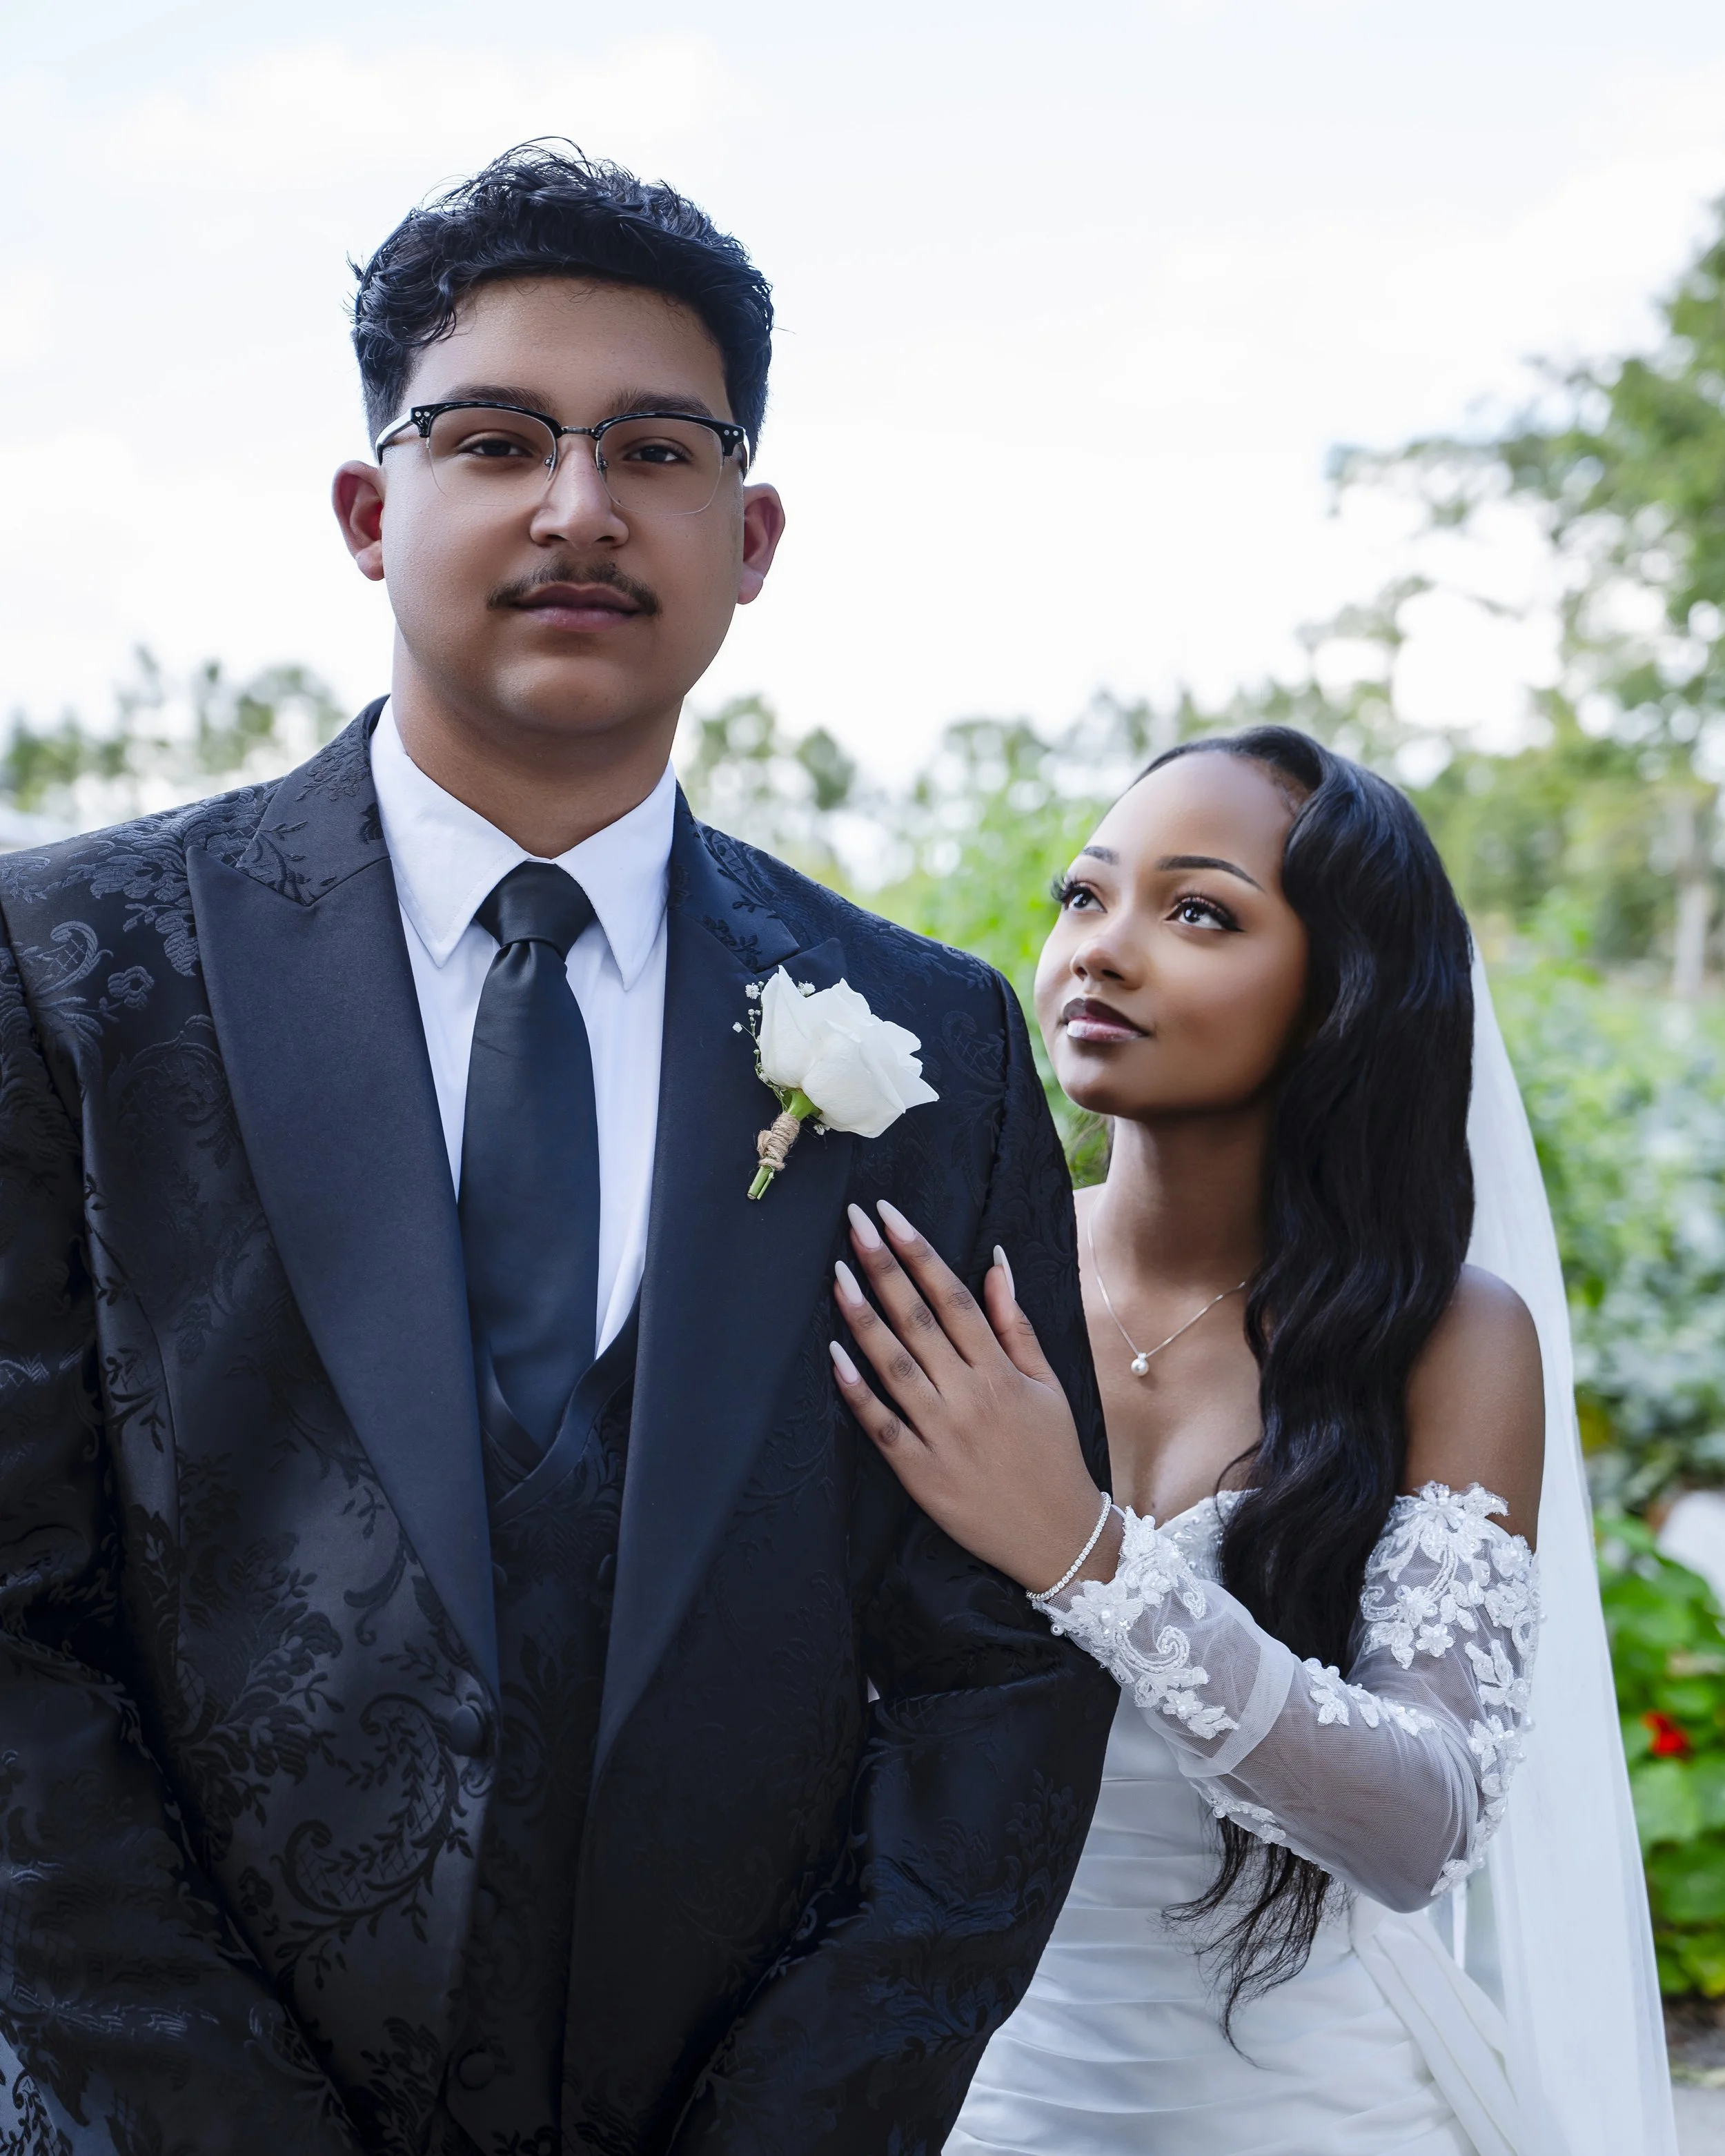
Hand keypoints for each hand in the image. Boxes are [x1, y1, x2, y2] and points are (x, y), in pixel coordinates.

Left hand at [829, 1200, 1122, 1595]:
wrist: (1059, 1537)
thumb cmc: (1053, 1455)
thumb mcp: (1048, 1384)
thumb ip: (1015, 1325)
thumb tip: (995, 1263)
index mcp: (1000, 1371)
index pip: (953, 1297)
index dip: (919, 1252)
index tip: (890, 1215)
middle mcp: (969, 1395)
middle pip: (918, 1320)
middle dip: (883, 1267)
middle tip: (853, 1222)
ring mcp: (942, 1434)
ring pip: (895, 1365)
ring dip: (863, 1317)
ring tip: (837, 1274)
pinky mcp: (920, 1473)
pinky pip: (882, 1426)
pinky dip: (857, 1392)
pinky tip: (833, 1356)